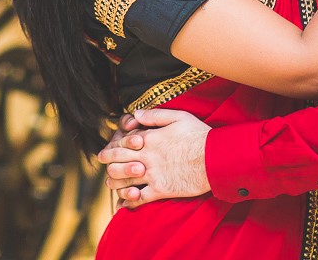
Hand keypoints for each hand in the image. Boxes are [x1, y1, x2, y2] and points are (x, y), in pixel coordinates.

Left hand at [97, 109, 211, 208]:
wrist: (215, 158)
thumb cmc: (199, 135)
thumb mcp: (178, 116)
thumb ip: (154, 115)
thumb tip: (135, 113)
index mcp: (149, 139)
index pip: (122, 143)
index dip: (111, 147)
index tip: (105, 151)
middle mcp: (147, 156)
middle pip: (118, 161)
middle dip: (107, 162)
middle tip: (102, 164)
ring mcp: (152, 174)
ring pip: (124, 179)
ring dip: (115, 182)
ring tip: (110, 184)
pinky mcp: (161, 190)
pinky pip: (140, 198)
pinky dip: (129, 202)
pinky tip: (124, 204)